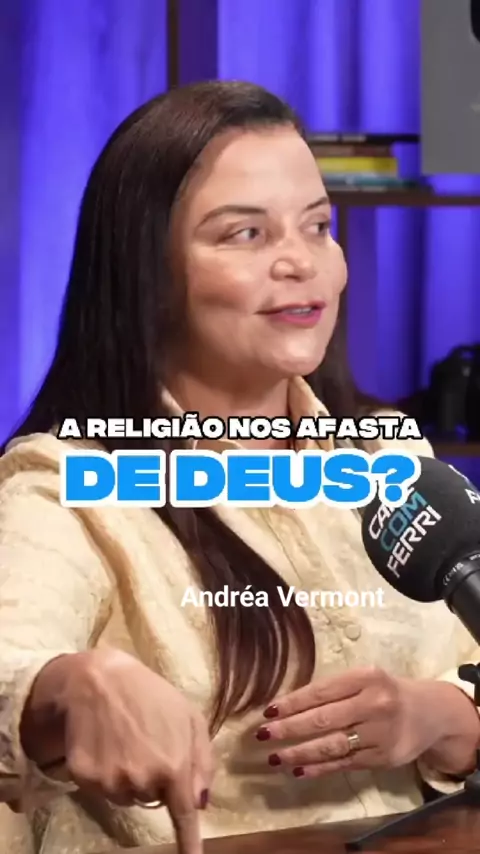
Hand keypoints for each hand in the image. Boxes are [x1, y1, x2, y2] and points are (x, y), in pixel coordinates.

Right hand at [60, 647, 212, 853]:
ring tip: (124, 738)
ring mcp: (112, 782)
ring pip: (126, 797)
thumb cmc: (150, 695)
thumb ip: (202, 760)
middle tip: (145, 741)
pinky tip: (103, 743)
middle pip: (152, 799)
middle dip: (152, 777)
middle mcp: (143, 780)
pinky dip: (103, 772)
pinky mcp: (85, 779)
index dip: (190, 844)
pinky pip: (101, 790)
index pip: (184, 816)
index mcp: (174, 765)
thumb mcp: (189, 716)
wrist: (98, 679)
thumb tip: (201, 802)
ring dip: (128, 776)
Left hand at [255, 666, 468, 778]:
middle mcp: (375, 704)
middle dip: (289, 728)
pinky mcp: (382, 758)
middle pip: (324, 719)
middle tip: (263, 735)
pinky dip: (319, 769)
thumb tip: (287, 704)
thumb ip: (333, 689)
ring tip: (274, 757)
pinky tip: (298, 771)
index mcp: (366, 677)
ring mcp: (380, 734)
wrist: (429, 713)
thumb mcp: (364, 679)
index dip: (293, 702)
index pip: (322, 691)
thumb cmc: (385, 691)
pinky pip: (344, 764)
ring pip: (332, 746)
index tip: (268, 711)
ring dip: (299, 753)